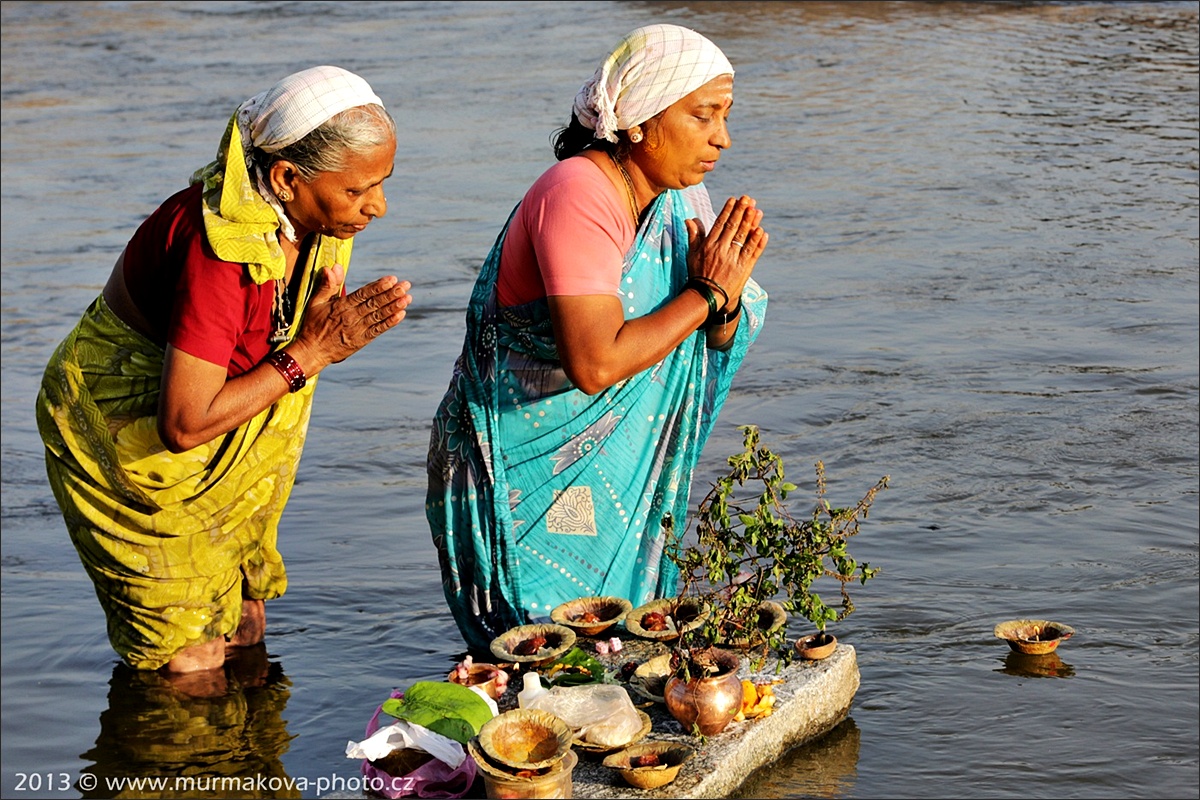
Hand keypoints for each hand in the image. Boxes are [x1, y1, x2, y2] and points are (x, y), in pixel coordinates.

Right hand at [289, 263, 412, 370]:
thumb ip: (327, 285)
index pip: (363, 294)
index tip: (392, 279)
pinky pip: (378, 330)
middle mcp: (351, 317)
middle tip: (406, 285)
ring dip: (394, 306)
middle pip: (374, 303)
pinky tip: (401, 314)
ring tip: (407, 298)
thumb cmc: (313, 325)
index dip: (378, 286)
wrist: (312, 351)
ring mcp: (357, 330)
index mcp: (341, 306)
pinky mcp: (361, 341)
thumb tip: (333, 267)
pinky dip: (390, 323)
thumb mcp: (315, 302)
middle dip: (391, 294)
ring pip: (378, 316)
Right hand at [685, 195, 767, 309]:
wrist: (706, 297)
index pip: (720, 224)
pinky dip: (757, 243)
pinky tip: (762, 232)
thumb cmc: (698, 274)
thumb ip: (694, 236)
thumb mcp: (691, 254)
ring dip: (751, 223)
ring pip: (744, 238)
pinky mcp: (743, 269)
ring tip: (757, 210)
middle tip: (748, 199)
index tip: (734, 199)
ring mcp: (734, 259)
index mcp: (709, 245)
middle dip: (741, 212)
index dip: (728, 210)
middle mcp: (722, 250)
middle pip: (733, 227)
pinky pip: (752, 253)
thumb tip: (690, 219)